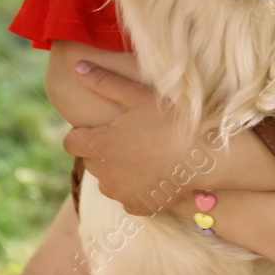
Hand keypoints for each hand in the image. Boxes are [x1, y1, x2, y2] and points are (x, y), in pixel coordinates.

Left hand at [61, 61, 209, 215]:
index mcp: (99, 146)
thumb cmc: (170, 120)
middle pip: (90, 161)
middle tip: (130, 136)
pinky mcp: (138, 206)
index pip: (71, 142)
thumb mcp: (137, 94)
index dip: (85, 132)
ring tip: (143, 154)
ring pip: (108, 181)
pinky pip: (128, 197)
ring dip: (117, 170)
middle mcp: (103, 174)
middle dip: (103, 150)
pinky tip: (154, 174)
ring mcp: (121, 193)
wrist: (204, 154)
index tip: (106, 126)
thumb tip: (76, 67)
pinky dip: (136, 188)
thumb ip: (103, 81)